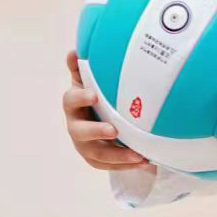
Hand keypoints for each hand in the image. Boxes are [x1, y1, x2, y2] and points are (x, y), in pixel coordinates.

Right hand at [62, 49, 155, 171]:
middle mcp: (75, 126)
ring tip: (139, 155)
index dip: (80, 98)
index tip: (93, 95)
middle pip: (81, 132)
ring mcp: (84, 146)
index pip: (70, 100)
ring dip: (118, 156)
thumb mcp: (87, 81)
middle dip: (96, 132)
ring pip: (97, 155)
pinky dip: (127, 165)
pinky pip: (110, 166)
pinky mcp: (95, 159)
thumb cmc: (94, 96)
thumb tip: (74, 50)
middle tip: (114, 130)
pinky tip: (146, 162)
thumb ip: (82, 68)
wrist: (93, 119)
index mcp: (73, 105)